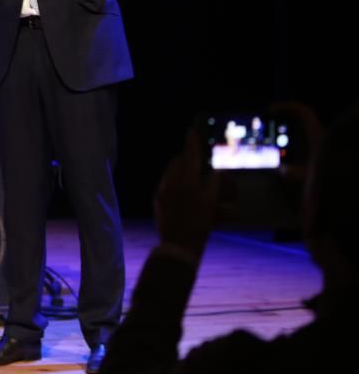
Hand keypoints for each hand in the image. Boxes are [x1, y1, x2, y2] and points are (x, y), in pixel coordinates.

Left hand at [155, 129, 219, 259]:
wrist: (178, 244)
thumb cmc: (200, 223)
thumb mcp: (211, 202)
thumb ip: (214, 183)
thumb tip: (216, 170)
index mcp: (186, 180)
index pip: (190, 155)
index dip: (192, 141)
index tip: (192, 130)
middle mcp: (171, 181)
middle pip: (178, 162)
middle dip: (187, 157)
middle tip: (196, 156)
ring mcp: (162, 190)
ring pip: (171, 172)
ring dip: (181, 169)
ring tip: (191, 172)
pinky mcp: (158, 199)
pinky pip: (166, 183)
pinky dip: (175, 181)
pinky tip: (182, 187)